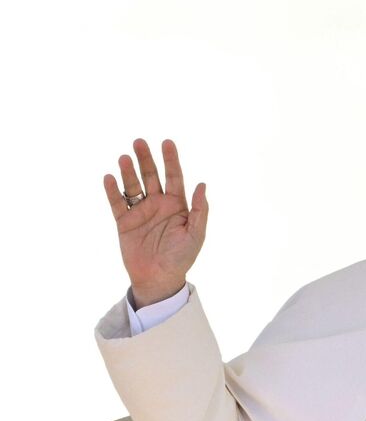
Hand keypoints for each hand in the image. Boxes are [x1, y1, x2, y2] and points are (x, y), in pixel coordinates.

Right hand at [103, 138, 207, 307]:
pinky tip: (109, 177)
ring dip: (128, 171)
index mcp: (177, 205)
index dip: (171, 159)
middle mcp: (158, 204)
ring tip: (124, 158)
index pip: (174, 176)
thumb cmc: (182, 257)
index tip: (167, 142)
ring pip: (133, 185)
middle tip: (139, 142)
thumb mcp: (196, 234)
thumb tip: (202, 184)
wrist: (160, 278)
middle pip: (151, 175)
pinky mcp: (124, 222)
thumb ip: (200, 209)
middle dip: (146, 158)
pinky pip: (117, 202)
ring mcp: (140, 211)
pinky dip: (112, 190)